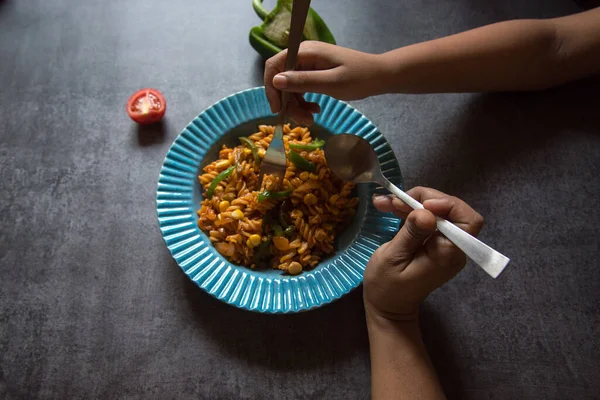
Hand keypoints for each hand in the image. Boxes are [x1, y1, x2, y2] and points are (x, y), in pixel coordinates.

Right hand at [264, 41, 383, 124]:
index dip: (271, 87)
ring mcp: (309, 64)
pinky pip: (301, 88)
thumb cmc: (359, 77)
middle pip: (281, 79)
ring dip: (297, 105)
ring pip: (290, 87)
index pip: (274, 65)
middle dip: (288, 102)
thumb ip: (303, 81)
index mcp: (306, 52)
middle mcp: (304, 55)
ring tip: (311, 119)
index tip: (278, 109)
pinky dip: (304, 102)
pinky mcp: (314, 73)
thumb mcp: (331, 83)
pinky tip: (315, 111)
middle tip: (302, 120)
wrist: (380, 76)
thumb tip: (276, 81)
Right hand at [364, 187, 483, 322]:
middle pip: (452, 210)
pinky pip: (429, 219)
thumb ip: (411, 234)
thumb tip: (426, 213)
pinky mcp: (435, 243)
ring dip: (413, 203)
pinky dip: (411, 211)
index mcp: (447, 254)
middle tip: (395, 201)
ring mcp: (445, 245)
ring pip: (438, 211)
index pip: (468, 221)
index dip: (448, 206)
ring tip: (385, 202)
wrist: (388, 307)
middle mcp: (453, 248)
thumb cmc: (387, 287)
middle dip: (424, 199)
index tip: (421, 205)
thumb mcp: (393, 258)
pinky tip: (391, 208)